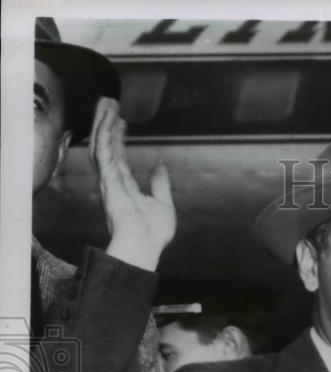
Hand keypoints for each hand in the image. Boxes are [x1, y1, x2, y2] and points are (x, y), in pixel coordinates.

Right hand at [90, 98, 174, 270]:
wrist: (145, 245)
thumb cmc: (153, 232)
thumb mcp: (163, 203)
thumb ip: (160, 183)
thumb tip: (160, 165)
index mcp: (125, 187)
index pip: (119, 157)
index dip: (119, 138)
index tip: (122, 122)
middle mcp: (113, 182)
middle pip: (106, 147)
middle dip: (106, 124)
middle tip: (109, 104)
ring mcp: (109, 180)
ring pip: (101, 144)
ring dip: (103, 123)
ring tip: (107, 103)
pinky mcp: (108, 180)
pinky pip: (104, 152)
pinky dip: (106, 134)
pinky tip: (109, 119)